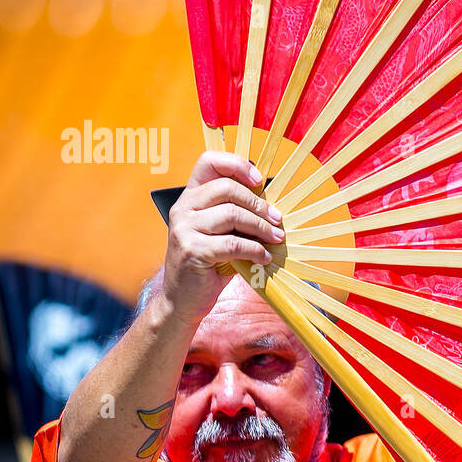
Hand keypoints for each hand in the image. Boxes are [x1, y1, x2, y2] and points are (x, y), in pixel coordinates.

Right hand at [161, 152, 284, 325]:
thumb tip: (274, 207)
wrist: (183, 299)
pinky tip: (264, 257)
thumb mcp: (221, 233)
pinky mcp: (192, 251)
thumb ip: (236, 215)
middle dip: (259, 205)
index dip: (236, 164)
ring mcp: (184, 228)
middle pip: (227, 189)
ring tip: (276, 239)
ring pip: (232, 215)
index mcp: (190, 196)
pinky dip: (255, 250)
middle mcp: (183, 207)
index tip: (259, 180)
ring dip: (261, 227)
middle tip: (278, 220)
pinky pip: (233, 244)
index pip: (208, 161)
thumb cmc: (208, 263)